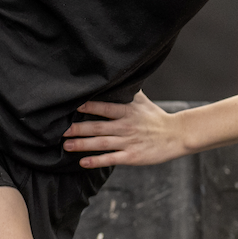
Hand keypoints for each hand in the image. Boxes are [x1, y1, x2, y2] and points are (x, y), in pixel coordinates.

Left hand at [62, 91, 186, 167]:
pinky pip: (111, 159)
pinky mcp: (132, 157)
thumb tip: (115, 76)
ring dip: (83, 144)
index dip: (88, 106)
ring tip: (66, 145)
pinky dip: (96, 161)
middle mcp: (126, 126)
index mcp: (128, 111)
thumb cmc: (157, 118)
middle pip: (98, 126)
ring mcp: (129, 142)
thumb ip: (127, 91)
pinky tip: (83, 162)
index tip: (71, 106)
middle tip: (60, 130)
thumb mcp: (142, 102)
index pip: (105, 107)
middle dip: (78, 128)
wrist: (177, 135)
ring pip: (102, 143)